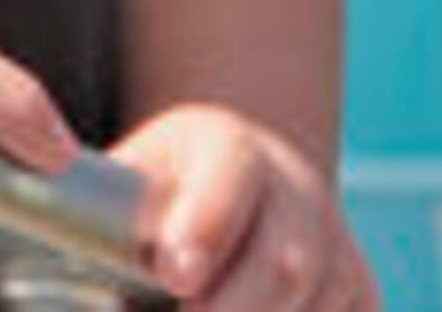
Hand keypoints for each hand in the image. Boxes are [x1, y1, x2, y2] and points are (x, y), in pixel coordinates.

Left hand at [108, 106, 371, 309]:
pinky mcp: (363, 293)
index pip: (231, 176)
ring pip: (317, 302)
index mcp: (229, 146)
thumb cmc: (161, 199)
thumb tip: (78, 231)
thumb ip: (107, 211)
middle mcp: (297, 189)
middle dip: (234, 306)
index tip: (173, 274)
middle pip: (284, 260)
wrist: (239, 196)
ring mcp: (339, 244)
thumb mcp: (130, 184)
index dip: (206, 226)